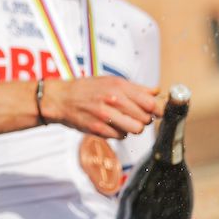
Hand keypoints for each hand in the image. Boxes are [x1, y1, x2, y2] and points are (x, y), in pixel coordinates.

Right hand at [39, 75, 159, 138]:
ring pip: (136, 130)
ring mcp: (105, 115)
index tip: (156, 112)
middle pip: (145, 119)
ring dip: (132, 127)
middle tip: (133, 115)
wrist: (60, 98)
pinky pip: (121, 136)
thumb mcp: (110, 81)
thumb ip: (135, 88)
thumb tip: (157, 92)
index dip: (157, 110)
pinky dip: (118, 132)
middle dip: (143, 119)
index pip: (151, 103)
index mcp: (118, 86)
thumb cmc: (87, 89)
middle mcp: (113, 99)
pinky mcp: (98, 129)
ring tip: (122, 121)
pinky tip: (110, 124)